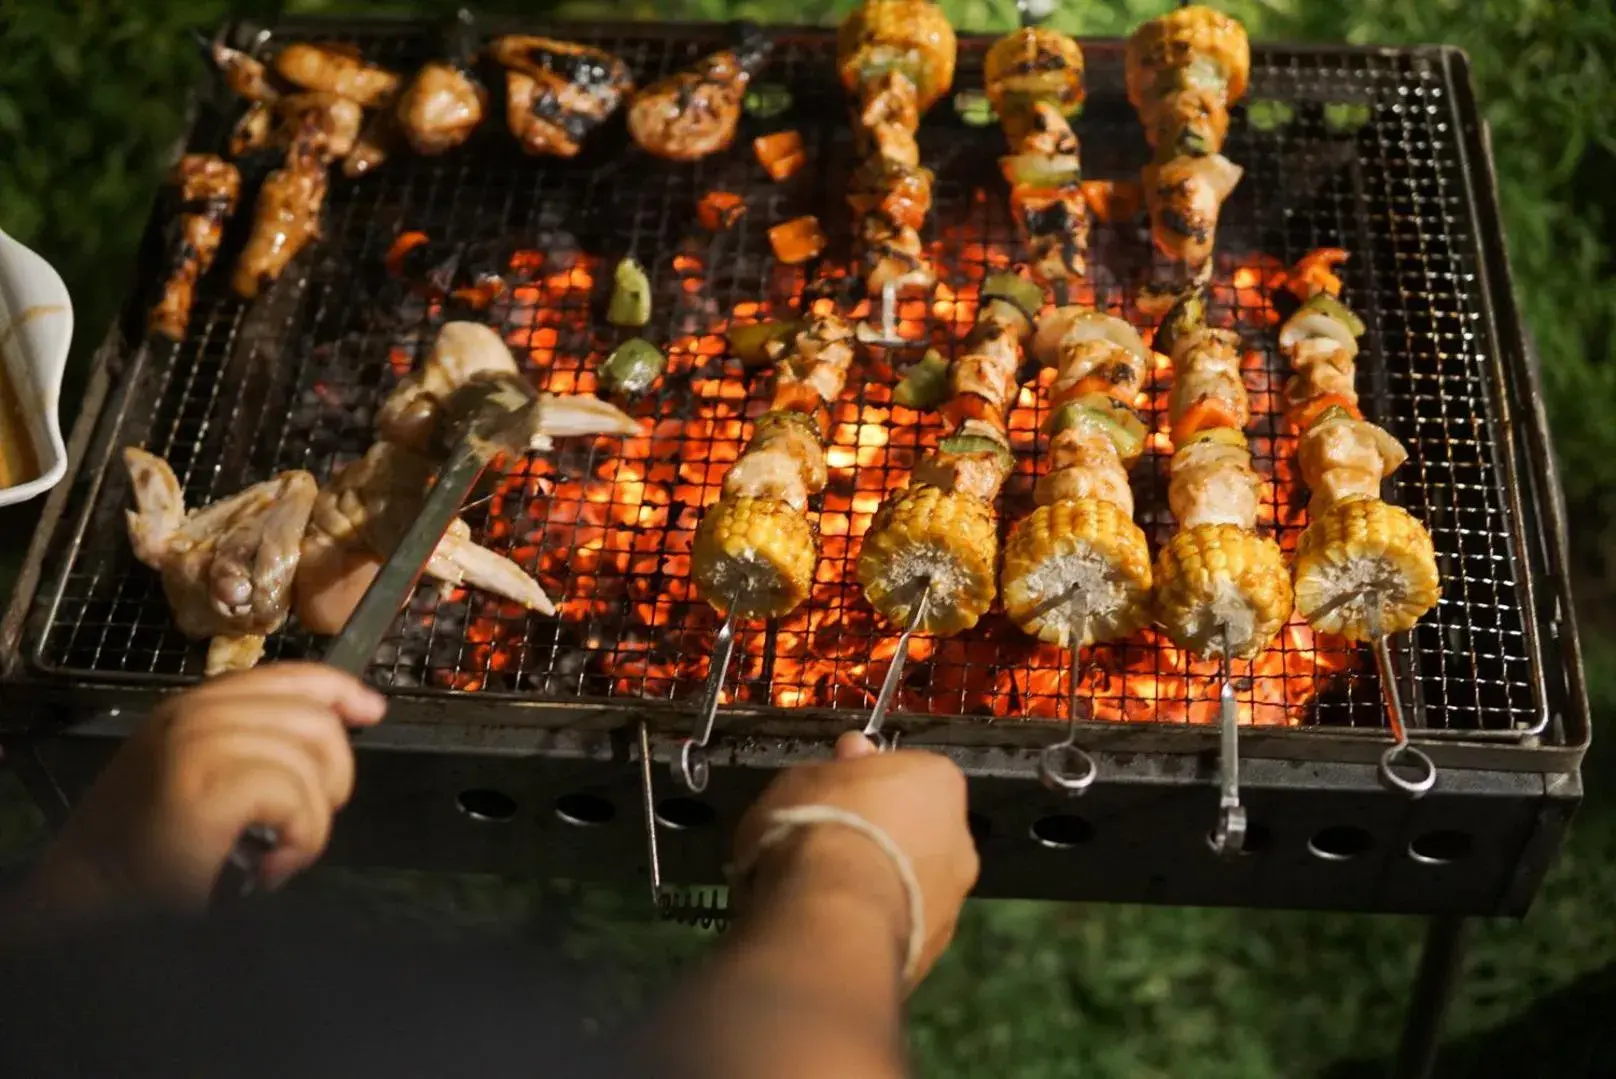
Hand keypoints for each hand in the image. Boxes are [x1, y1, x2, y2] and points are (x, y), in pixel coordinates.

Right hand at [23, 663, 384, 918]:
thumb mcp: (206, 778)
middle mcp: (195, 714)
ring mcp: (196, 745)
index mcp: (196, 707)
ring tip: (277, 854)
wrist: (82, 902)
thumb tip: (348, 716)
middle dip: (331, 777)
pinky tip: (271, 867)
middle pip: (314, 720)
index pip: (290, 676)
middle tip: (299, 827)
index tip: (372, 712)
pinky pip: (296, 797)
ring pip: (310, 762)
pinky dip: (301, 839)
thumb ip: (260, 743)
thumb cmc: (149, 853)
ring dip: (313, 822)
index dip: (340, 691)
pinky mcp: (204, 785)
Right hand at [733, 733, 978, 984]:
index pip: (908, 773)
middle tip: (833, 846)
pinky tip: (837, 929)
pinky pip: (901, 926)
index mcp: (938, 781)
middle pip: (918, 829)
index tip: (838, 793)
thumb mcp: (807, 777)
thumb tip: (854, 754)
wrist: (832, 920)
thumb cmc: (819, 828)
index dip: (869, 783)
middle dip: (883, 836)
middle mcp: (960, 839)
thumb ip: (836, 768)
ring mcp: (953, 900)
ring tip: (828, 897)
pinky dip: (876, 924)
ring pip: (912, 884)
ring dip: (881, 885)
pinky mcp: (934, 950)